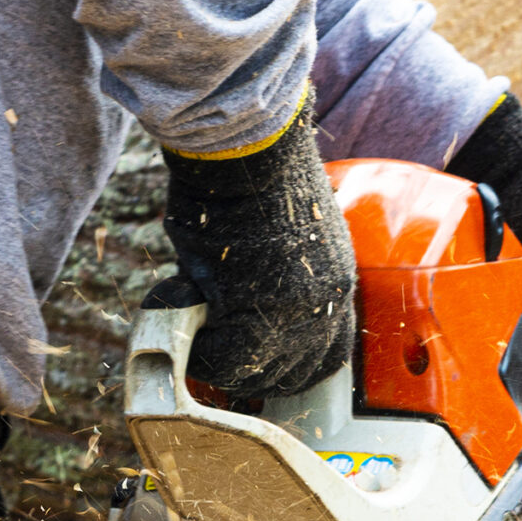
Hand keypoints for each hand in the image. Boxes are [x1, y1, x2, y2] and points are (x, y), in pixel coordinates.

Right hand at [159, 95, 357, 396]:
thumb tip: (235, 310)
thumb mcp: (285, 238)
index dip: (288, 364)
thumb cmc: (255, 175)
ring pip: (260, 375)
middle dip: (255, 372)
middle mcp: (327, 306)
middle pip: (297, 376)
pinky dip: (200, 351)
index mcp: (337, 285)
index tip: (256, 359)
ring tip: (198, 331)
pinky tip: (184, 316)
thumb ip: (276, 282)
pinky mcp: (257, 313)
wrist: (245, 144)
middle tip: (217, 350)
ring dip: (225, 364)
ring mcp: (296, 314)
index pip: (328, 355)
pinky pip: (225, 361)